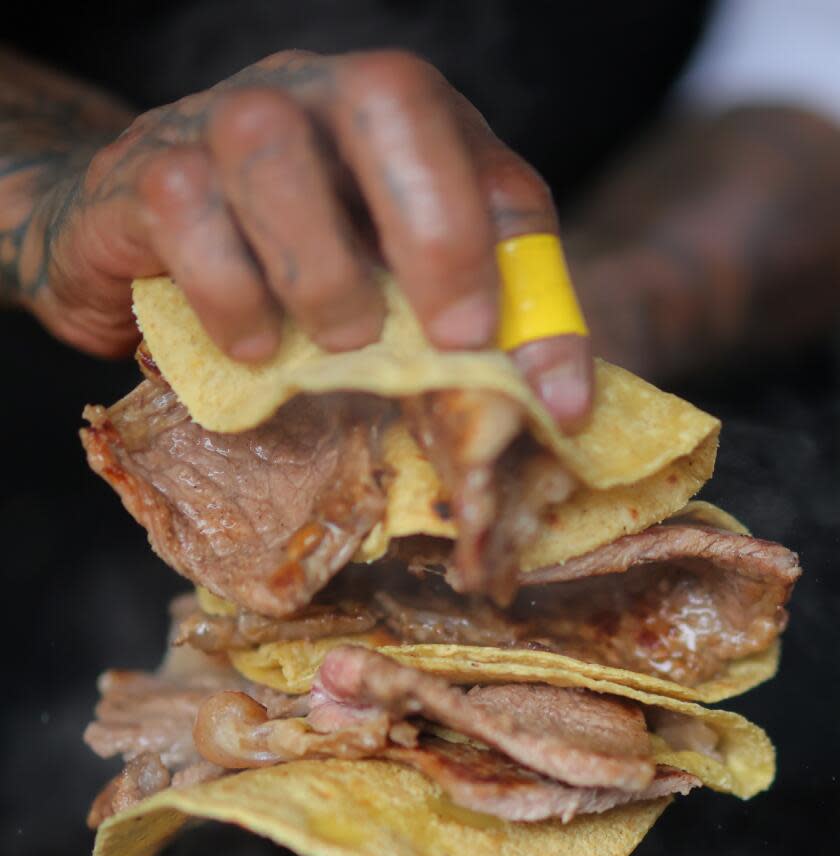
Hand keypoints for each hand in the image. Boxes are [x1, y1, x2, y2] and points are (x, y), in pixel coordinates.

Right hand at [23, 49, 591, 429]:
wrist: (133, 237)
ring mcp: (227, 117)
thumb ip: (458, 328)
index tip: (551, 397)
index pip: (499, 181)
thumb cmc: (285, 272)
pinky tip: (256, 347)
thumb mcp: (387, 295)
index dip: (536, 288)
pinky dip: (229, 291)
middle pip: (390, 96)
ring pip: (271, 147)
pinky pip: (184, 205)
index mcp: (409, 128)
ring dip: (321, 267)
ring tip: (341, 344)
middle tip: (452, 337)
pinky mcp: (149, 166)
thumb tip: (555, 408)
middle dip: (435, 227)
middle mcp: (322, 95)